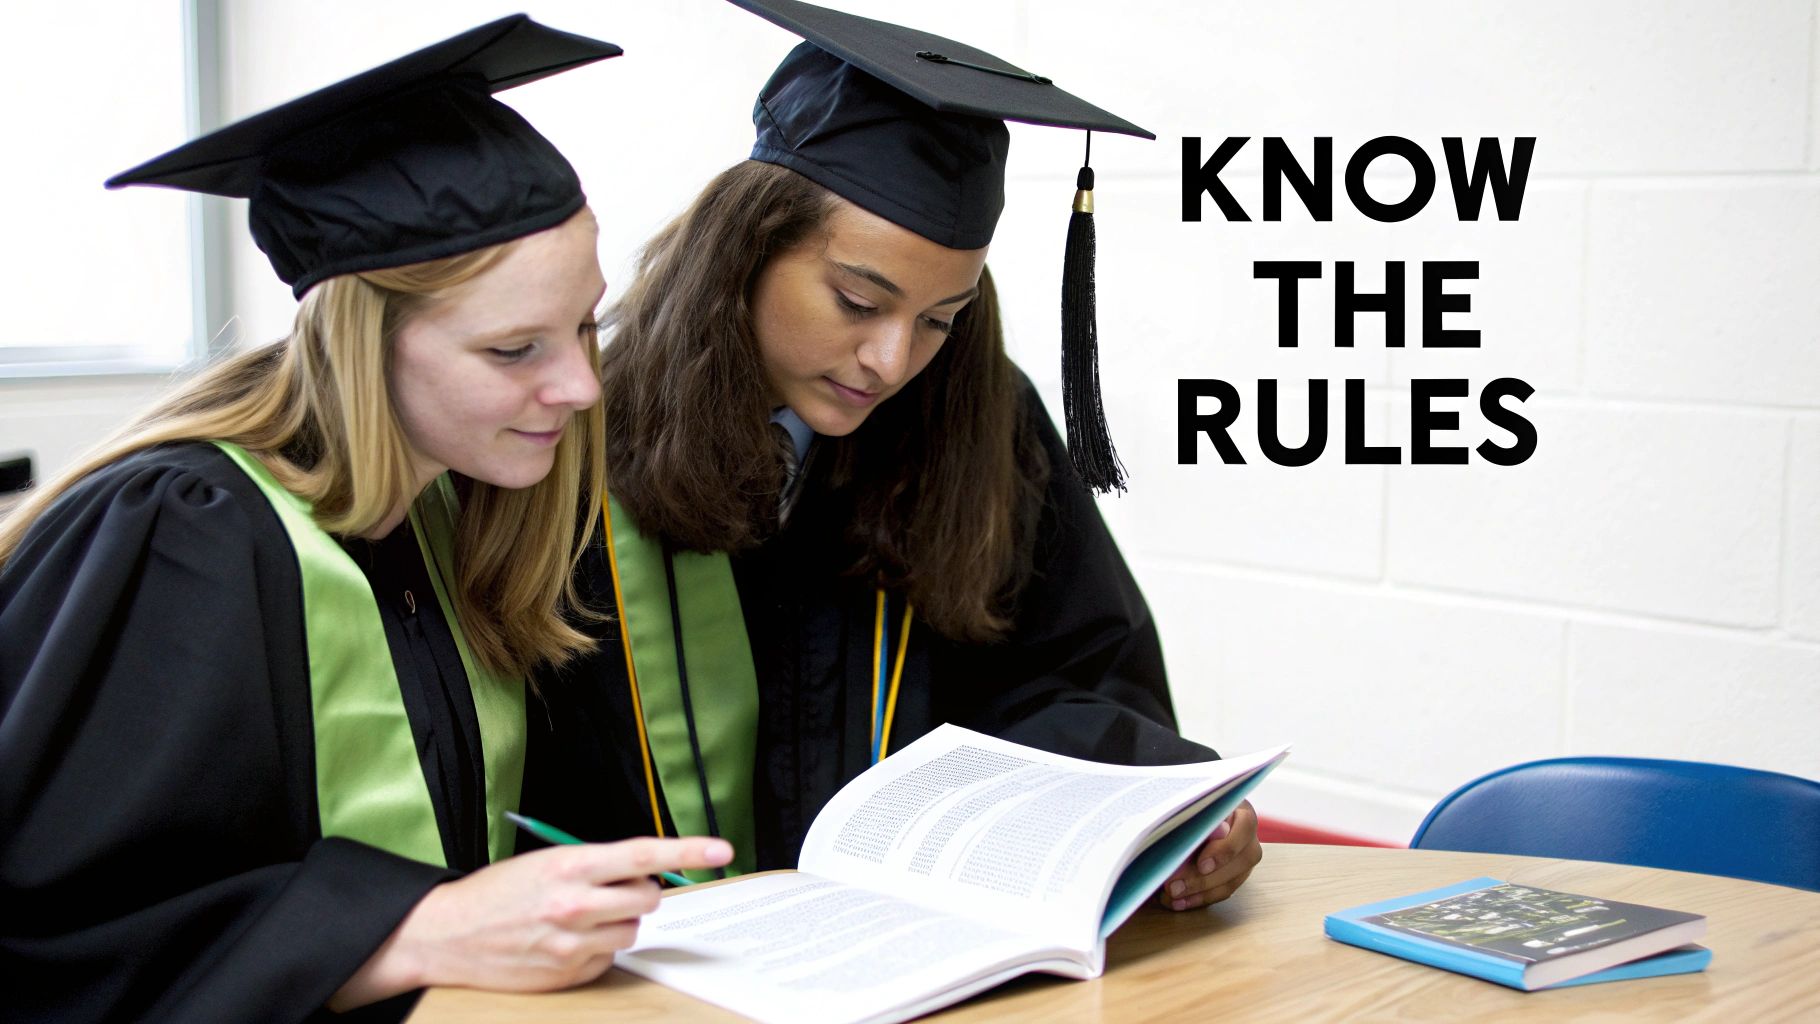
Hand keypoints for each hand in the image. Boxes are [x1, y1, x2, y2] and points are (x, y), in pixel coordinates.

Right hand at [330, 835, 732, 1008]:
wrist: (447, 934)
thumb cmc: (497, 893)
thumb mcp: (545, 863)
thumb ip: (595, 866)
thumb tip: (642, 871)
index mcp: (571, 866)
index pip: (644, 854)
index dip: (689, 849)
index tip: (722, 848)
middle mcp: (576, 905)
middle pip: (648, 897)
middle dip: (639, 891)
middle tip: (610, 890)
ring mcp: (573, 944)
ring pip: (631, 930)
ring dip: (616, 922)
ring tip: (577, 917)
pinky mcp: (568, 974)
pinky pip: (608, 958)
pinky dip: (596, 949)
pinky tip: (564, 942)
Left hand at [1156, 800, 1260, 910]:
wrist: (1200, 814)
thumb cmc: (1196, 807)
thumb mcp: (1196, 806)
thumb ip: (1199, 818)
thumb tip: (1201, 835)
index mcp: (1243, 814)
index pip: (1244, 829)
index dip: (1224, 850)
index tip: (1201, 865)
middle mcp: (1249, 839)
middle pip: (1238, 862)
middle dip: (1203, 879)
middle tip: (1174, 887)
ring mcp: (1244, 861)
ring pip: (1230, 882)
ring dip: (1199, 893)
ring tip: (1172, 898)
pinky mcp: (1235, 877)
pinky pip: (1222, 892)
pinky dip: (1199, 899)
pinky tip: (1178, 902)